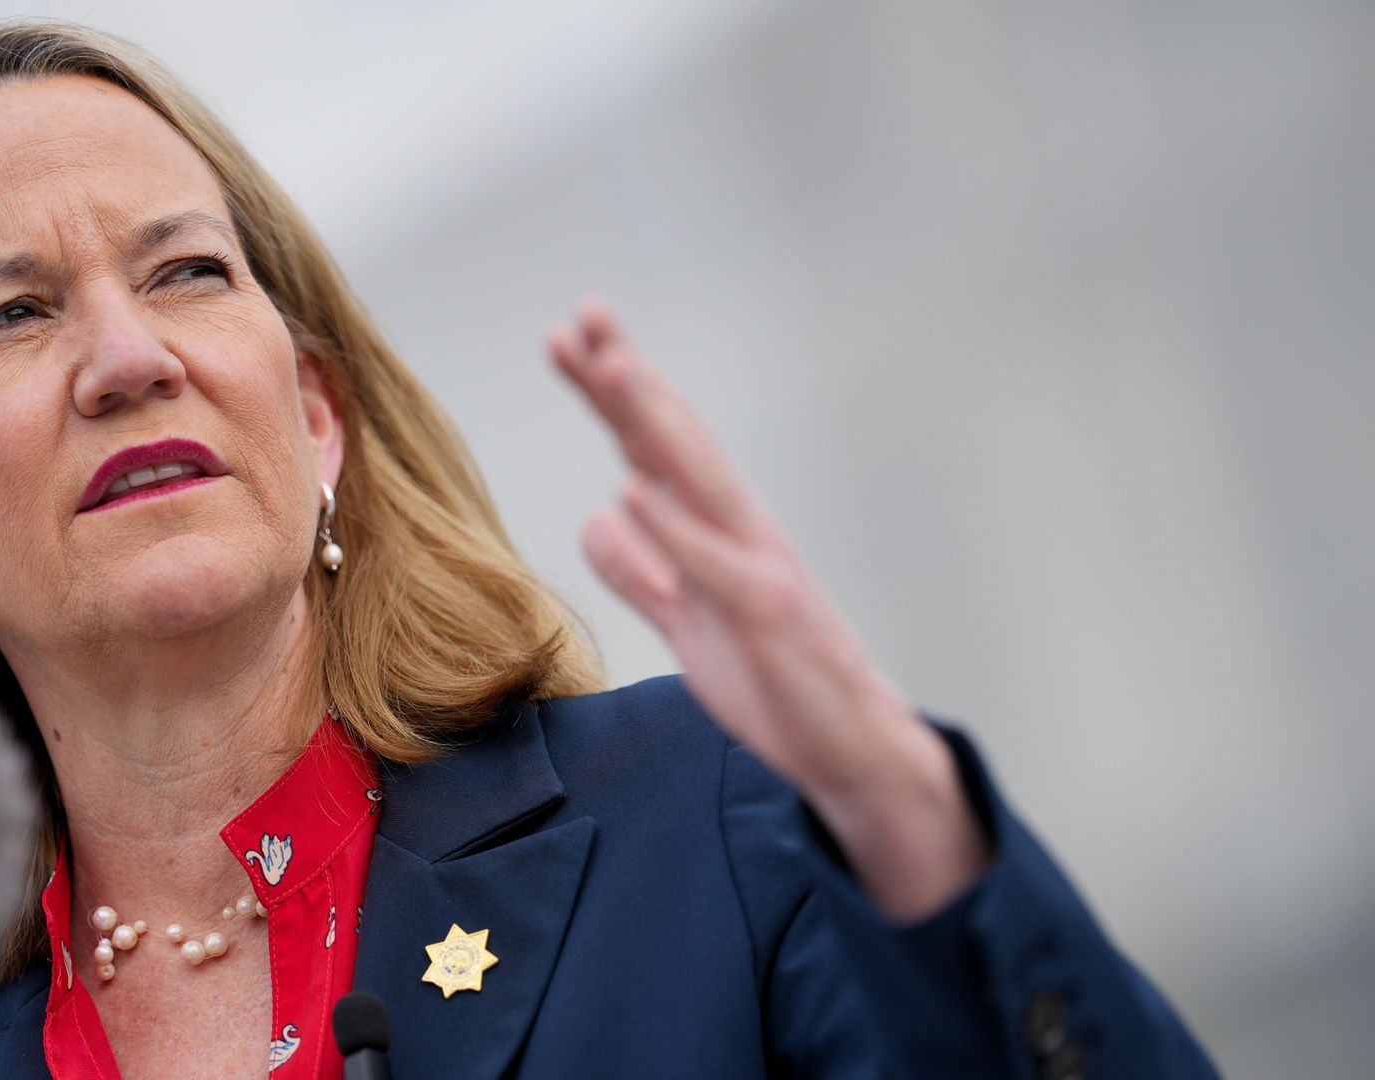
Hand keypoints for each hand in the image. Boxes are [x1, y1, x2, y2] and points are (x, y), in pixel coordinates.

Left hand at [547, 297, 988, 921]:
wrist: (852, 752)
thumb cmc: (777, 682)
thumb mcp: (687, 623)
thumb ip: (644, 570)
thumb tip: (598, 514)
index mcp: (716, 530)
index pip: (653, 446)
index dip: (610, 392)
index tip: (567, 338)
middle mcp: (739, 531)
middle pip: (675, 438)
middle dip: (628, 375)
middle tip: (585, 314)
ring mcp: (758, 567)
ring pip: (699, 479)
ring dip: (652, 421)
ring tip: (609, 366)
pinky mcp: (768, 616)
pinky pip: (715, 566)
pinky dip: (674, 528)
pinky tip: (632, 491)